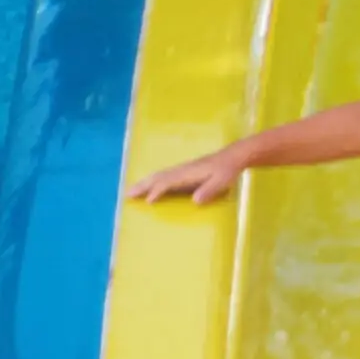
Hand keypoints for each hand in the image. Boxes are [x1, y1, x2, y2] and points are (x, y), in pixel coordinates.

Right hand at [128, 145, 249, 205]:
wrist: (233, 157)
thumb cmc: (227, 170)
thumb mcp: (222, 181)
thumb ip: (209, 190)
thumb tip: (194, 201)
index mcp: (188, 173)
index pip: (168, 182)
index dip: (158, 191)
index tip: (148, 201)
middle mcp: (182, 170)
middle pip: (158, 177)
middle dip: (142, 186)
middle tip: (126, 195)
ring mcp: (182, 170)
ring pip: (159, 176)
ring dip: (144, 183)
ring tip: (131, 191)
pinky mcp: (184, 171)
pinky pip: (164, 176)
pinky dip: (153, 181)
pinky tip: (150, 186)